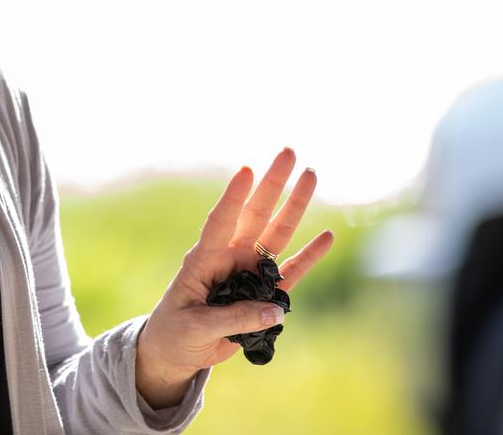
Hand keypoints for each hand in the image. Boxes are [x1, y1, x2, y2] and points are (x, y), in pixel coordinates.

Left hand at [135, 148, 334, 407]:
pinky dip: (309, 255)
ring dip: (294, 207)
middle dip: (273, 184)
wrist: (176, 351)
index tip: (247, 170)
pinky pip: (291, 271)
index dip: (233, 198)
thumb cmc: (175, 333)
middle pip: (255, 215)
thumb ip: (233, 318)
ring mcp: (249, 272)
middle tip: (289, 152)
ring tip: (311, 175)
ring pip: (277, 234)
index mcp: (203, 259)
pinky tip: (326, 236)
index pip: (220, 222)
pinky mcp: (264, 295)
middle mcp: (229, 257)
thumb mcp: (195, 327)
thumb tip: (275, 309)